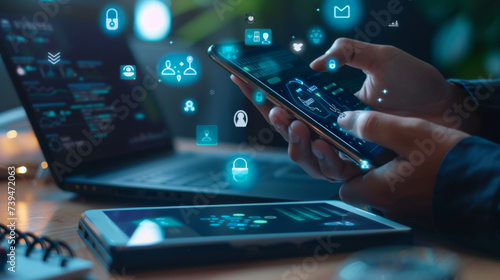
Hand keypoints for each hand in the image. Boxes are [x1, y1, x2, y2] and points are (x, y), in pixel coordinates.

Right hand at [231, 38, 476, 183]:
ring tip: (294, 125)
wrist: (443, 104)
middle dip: (273, 122)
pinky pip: (331, 169)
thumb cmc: (411, 83)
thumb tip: (314, 64)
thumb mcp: (376, 57)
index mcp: (325, 106)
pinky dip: (323, 157)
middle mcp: (328, 129)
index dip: (260, 95)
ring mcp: (342, 148)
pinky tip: (322, 142)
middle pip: (286, 132)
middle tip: (272, 109)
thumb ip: (345, 52)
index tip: (240, 79)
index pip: (285, 103)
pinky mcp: (358, 164)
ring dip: (293, 142)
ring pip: (303, 156)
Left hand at [335, 110, 468, 223]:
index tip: (350, 148)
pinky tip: (414, 162)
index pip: (343, 185)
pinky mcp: (420, 212)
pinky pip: (401, 195)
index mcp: (378, 192)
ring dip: (384, 171)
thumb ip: (373, 126)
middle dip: (363, 167)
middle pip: (361, 188)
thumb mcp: (410, 133)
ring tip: (398, 149)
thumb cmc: (451, 161)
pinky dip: (401, 180)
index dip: (343, 166)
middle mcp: (388, 208)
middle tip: (374, 145)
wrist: (492, 189)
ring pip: (382, 190)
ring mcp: (405, 213)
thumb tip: (343, 121)